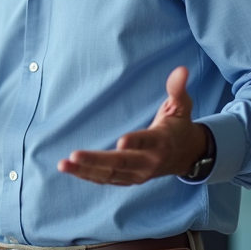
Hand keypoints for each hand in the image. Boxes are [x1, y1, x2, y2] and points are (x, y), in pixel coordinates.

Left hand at [58, 66, 209, 184]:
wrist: (187, 155)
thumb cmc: (179, 126)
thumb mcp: (181, 106)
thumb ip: (177, 88)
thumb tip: (181, 69)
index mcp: (161, 142)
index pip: (147, 141)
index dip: (135, 142)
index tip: (120, 141)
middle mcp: (149, 162)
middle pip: (121, 163)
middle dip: (96, 161)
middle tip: (74, 155)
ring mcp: (139, 174)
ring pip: (110, 175)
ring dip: (85, 171)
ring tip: (63, 164)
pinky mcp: (130, 179)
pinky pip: (107, 180)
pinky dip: (88, 176)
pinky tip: (71, 169)